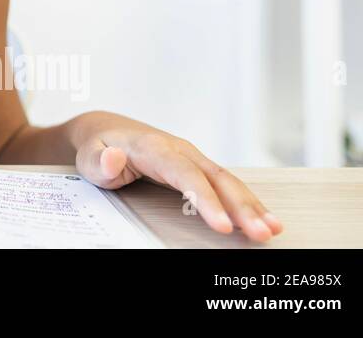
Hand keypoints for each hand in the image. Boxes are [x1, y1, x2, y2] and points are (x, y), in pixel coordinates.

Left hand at [71, 111, 284, 242]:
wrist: (106, 130)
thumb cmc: (98, 146)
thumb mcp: (89, 155)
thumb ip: (100, 160)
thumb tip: (114, 157)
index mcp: (154, 147)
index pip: (185, 174)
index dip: (205, 199)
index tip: (222, 224)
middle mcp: (179, 150)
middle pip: (215, 178)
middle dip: (241, 206)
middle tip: (261, 232)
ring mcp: (191, 157)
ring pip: (227, 180)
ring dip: (251, 205)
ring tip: (272, 229)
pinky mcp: (197, 167)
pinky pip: (225, 184)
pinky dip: (246, 201)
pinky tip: (263, 219)